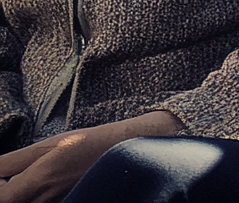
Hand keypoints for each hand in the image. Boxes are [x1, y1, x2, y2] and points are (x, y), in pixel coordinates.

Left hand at [0, 111, 180, 202]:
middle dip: (6, 191)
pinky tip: (40, 186)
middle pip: (11, 201)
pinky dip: (33, 197)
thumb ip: (14, 160)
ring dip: (19, 194)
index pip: (0, 198)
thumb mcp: (49, 143)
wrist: (124, 150)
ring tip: (26, 180)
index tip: (1, 175)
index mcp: (38, 179)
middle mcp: (44, 200)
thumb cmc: (88, 142)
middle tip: (10, 177)